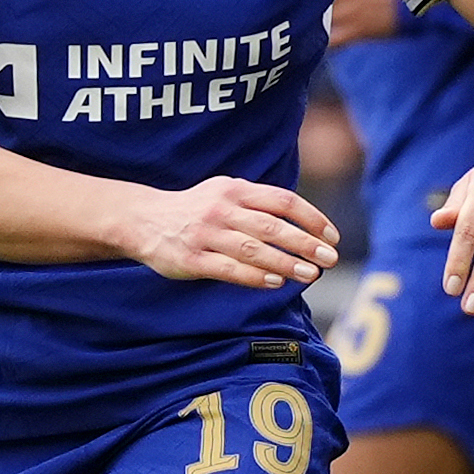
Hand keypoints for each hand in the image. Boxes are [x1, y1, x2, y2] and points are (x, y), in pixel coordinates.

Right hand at [128, 175, 336, 288]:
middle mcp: (222, 209)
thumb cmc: (195, 210)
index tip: (331, 237)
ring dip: (285, 262)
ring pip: (253, 249)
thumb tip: (305, 225)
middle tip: (330, 259)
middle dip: (305, 243)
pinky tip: (275, 283)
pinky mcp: (192, 259)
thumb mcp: (225, 193)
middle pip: (272, 226)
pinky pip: (228, 269)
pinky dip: (254, 276)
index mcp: (235, 190)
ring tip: (309, 274)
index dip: (311, 218)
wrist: (142, 219)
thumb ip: (259, 204)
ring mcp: (206, 234)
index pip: (283, 201)